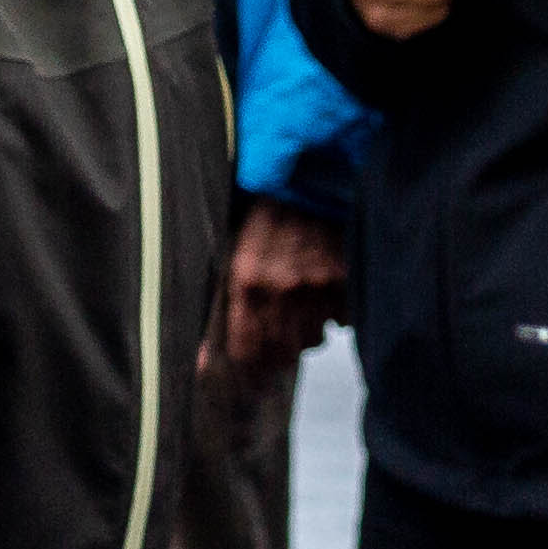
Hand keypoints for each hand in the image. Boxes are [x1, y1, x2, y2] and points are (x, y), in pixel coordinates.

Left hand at [206, 199, 347, 374]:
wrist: (307, 182)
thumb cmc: (265, 222)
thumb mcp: (232, 257)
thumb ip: (219, 310)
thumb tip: (202, 366)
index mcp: (247, 281)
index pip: (246, 351)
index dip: (250, 360)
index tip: (253, 360)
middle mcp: (281, 288)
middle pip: (281, 352)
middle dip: (278, 351)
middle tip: (278, 337)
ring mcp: (317, 285)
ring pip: (313, 341)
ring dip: (306, 334)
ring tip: (302, 309)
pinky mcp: (345, 280)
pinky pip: (340, 321)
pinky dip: (333, 316)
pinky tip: (324, 294)